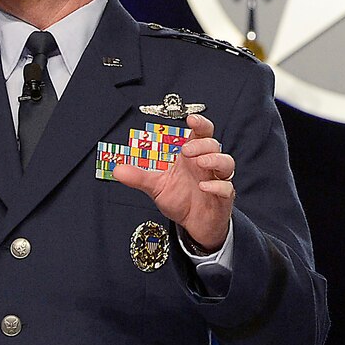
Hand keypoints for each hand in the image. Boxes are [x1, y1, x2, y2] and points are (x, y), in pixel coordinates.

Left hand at [108, 112, 234, 250]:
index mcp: (192, 156)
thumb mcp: (156, 186)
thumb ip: (139, 177)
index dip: (200, 124)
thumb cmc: (180, 200)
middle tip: (186, 150)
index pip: (201, 133)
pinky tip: (205, 187)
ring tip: (200, 162)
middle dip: (201, 144)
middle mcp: (206, 165)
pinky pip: (227, 188)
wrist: (194, 225)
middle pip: (213, 144)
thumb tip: (117, 169)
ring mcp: (217, 180)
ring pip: (226, 162)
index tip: (191, 119)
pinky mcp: (223, 197)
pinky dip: (217, 186)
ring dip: (214, 159)